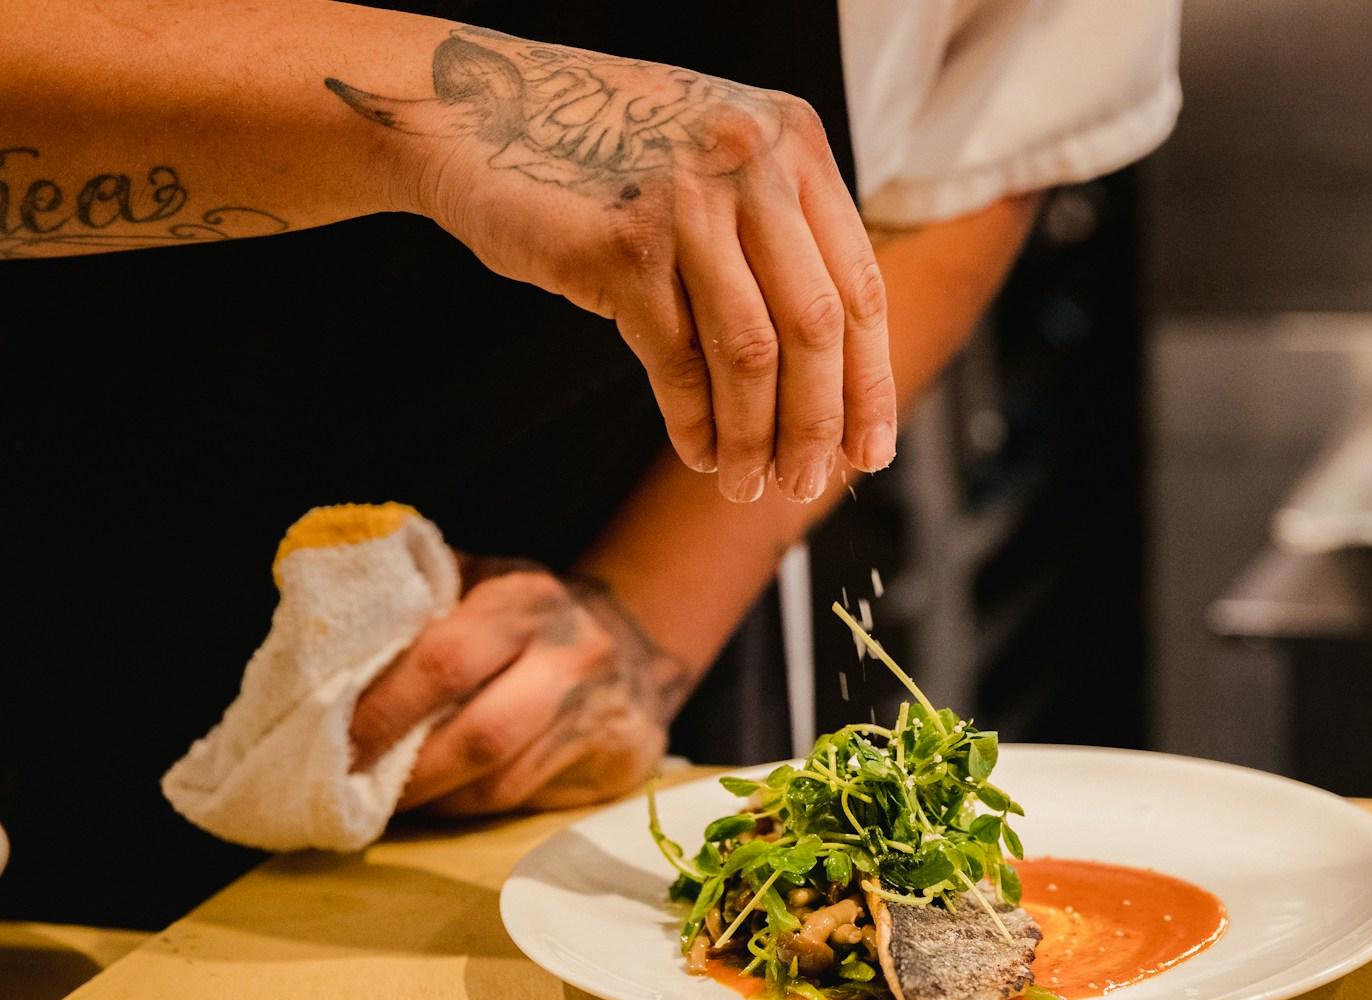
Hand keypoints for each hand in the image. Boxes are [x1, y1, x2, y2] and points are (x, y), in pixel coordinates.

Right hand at [326, 27, 896, 502]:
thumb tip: (829, 380)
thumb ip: (775, 241)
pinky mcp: (625, 244)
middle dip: (818, 425)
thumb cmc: (601, 160)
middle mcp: (753, 160)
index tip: (868, 454)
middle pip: (817, 327)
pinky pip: (680, 361)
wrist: (474, 112)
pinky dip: (694, 422)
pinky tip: (696, 454)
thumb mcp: (712, 170)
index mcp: (794, 142)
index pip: (859, 287)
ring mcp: (689, 199)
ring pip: (753, 354)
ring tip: (746, 486)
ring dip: (754, 438)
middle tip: (806, 485)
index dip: (869, 385)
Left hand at [349, 561, 689, 814]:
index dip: (384, 710)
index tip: (333, 741)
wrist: (639, 646)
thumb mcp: (482, 581)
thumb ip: (418, 601)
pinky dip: (467, 810)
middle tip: (348, 790)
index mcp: (527, 601)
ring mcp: (599, 717)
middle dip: (405, 774)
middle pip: (479, 736)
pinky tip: (436, 803)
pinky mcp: (616, 766)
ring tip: (381, 804)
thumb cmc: (531, 616)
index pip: (446, 661)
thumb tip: (324, 641)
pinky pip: (525, 803)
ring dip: (432, 802)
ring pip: (500, 785)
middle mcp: (572, 658)